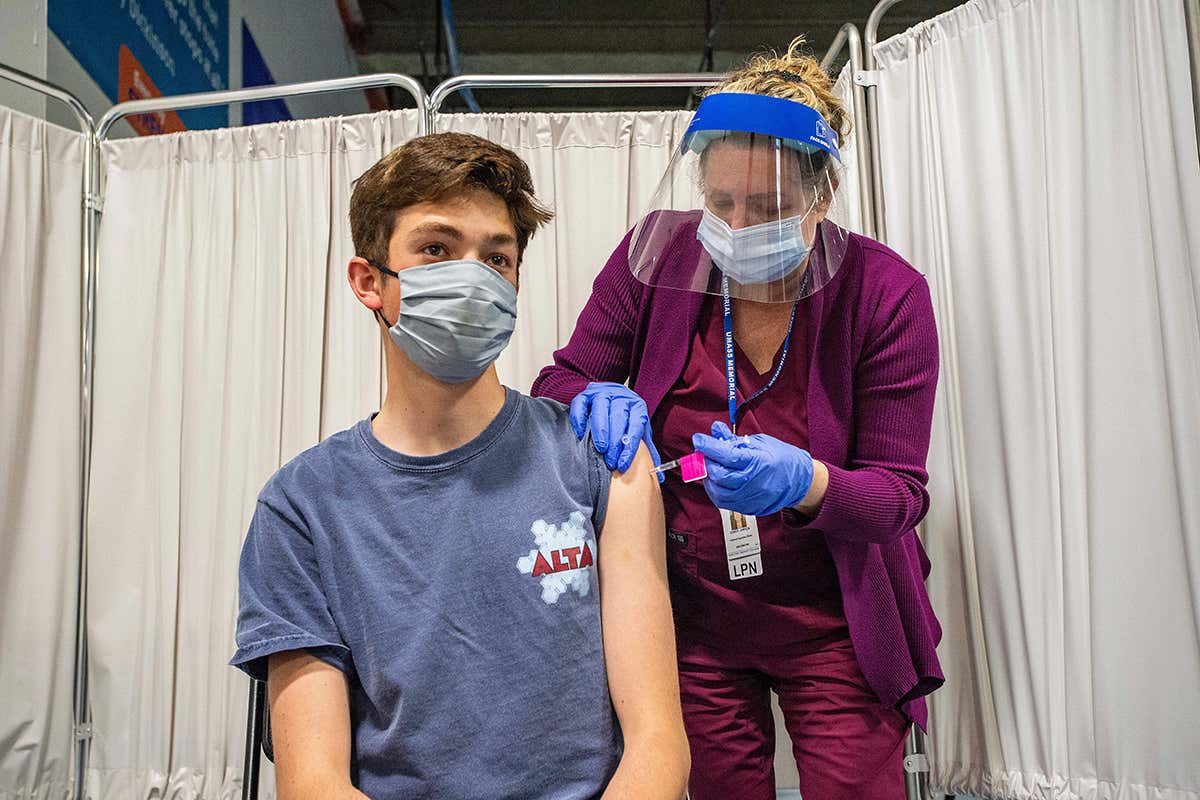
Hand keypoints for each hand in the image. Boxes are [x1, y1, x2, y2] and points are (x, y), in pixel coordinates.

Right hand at [570, 382, 662, 474]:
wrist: (612, 392)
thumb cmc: (626, 417)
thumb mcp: (639, 430)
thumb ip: (647, 450)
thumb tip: (659, 477)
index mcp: (637, 406)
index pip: (636, 426)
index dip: (630, 447)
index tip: (623, 465)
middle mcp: (621, 397)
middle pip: (619, 417)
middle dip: (615, 441)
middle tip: (610, 461)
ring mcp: (602, 393)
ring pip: (601, 409)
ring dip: (600, 430)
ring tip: (600, 449)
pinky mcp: (586, 394)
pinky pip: (581, 404)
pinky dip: (579, 419)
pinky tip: (580, 433)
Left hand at [692, 421, 814, 515]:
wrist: (801, 482)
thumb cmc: (783, 459)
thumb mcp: (760, 443)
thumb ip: (734, 440)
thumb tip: (715, 430)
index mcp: (758, 462)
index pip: (727, 455)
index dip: (709, 447)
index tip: (698, 439)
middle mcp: (754, 482)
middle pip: (719, 475)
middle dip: (706, 463)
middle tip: (703, 453)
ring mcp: (751, 498)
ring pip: (718, 492)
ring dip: (708, 478)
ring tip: (710, 467)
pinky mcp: (748, 508)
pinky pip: (723, 503)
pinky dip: (715, 491)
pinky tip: (715, 481)